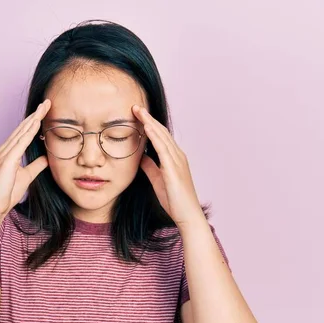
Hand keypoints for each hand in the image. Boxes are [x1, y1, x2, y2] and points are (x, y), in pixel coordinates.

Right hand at [0, 99, 50, 216]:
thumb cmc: (7, 193)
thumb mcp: (27, 176)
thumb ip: (36, 165)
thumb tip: (47, 157)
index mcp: (9, 152)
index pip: (24, 132)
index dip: (35, 121)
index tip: (45, 111)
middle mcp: (5, 149)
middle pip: (23, 128)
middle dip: (36, 114)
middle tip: (47, 102)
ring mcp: (4, 153)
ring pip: (22, 132)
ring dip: (34, 119)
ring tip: (45, 107)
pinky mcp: (7, 160)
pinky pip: (20, 143)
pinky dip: (29, 132)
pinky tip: (37, 124)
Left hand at [132, 104, 203, 224]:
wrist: (187, 215)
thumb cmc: (175, 200)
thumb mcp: (157, 180)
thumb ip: (150, 167)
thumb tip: (141, 157)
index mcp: (174, 158)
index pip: (160, 136)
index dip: (149, 124)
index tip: (137, 115)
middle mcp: (178, 156)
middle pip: (161, 132)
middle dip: (148, 118)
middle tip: (135, 106)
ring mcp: (177, 161)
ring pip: (162, 136)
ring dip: (149, 122)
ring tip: (138, 111)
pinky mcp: (173, 169)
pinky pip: (162, 148)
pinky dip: (154, 136)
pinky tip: (146, 127)